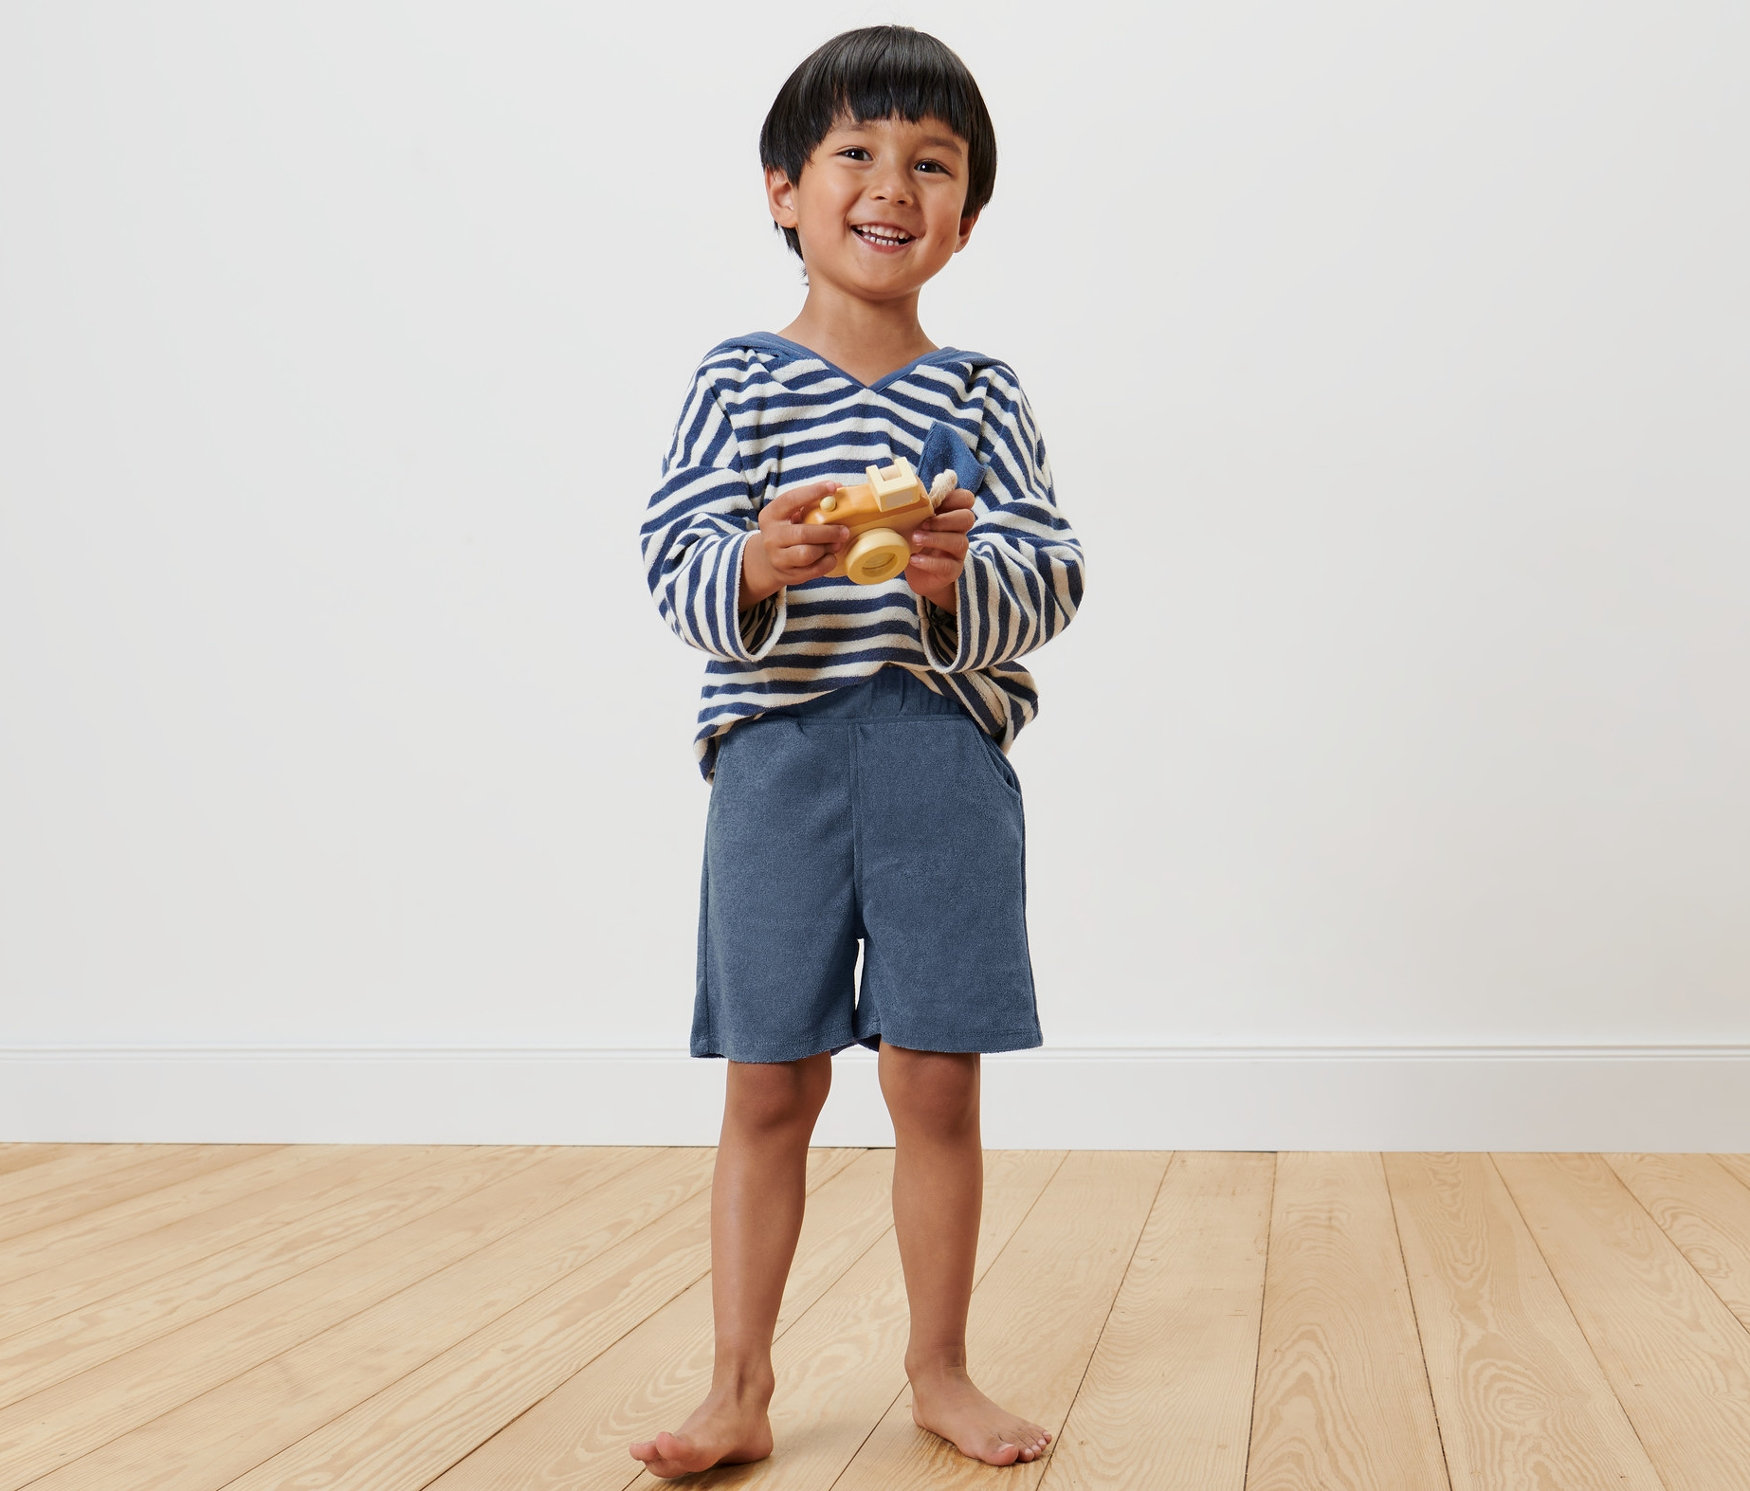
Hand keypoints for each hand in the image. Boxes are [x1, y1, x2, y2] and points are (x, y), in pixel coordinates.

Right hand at [741, 480, 847, 608]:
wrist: (769, 561)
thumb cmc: (788, 531)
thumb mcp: (790, 515)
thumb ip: (810, 504)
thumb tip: (838, 489)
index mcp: (771, 515)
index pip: (790, 499)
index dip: (813, 492)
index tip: (833, 487)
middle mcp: (771, 537)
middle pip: (802, 533)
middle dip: (828, 531)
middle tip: (845, 530)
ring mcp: (778, 558)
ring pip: (807, 554)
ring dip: (826, 548)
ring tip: (836, 544)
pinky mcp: (790, 575)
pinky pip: (814, 570)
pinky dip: (827, 562)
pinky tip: (830, 556)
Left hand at [905, 487, 975, 611]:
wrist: (919, 577)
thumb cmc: (915, 545)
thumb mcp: (914, 524)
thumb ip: (914, 508)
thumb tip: (894, 488)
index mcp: (950, 516)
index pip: (965, 499)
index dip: (956, 497)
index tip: (935, 502)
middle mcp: (958, 532)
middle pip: (967, 518)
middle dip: (945, 519)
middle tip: (922, 524)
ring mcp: (957, 552)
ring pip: (958, 541)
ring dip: (935, 539)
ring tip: (915, 539)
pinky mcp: (952, 570)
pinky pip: (947, 565)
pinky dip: (929, 561)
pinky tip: (914, 559)